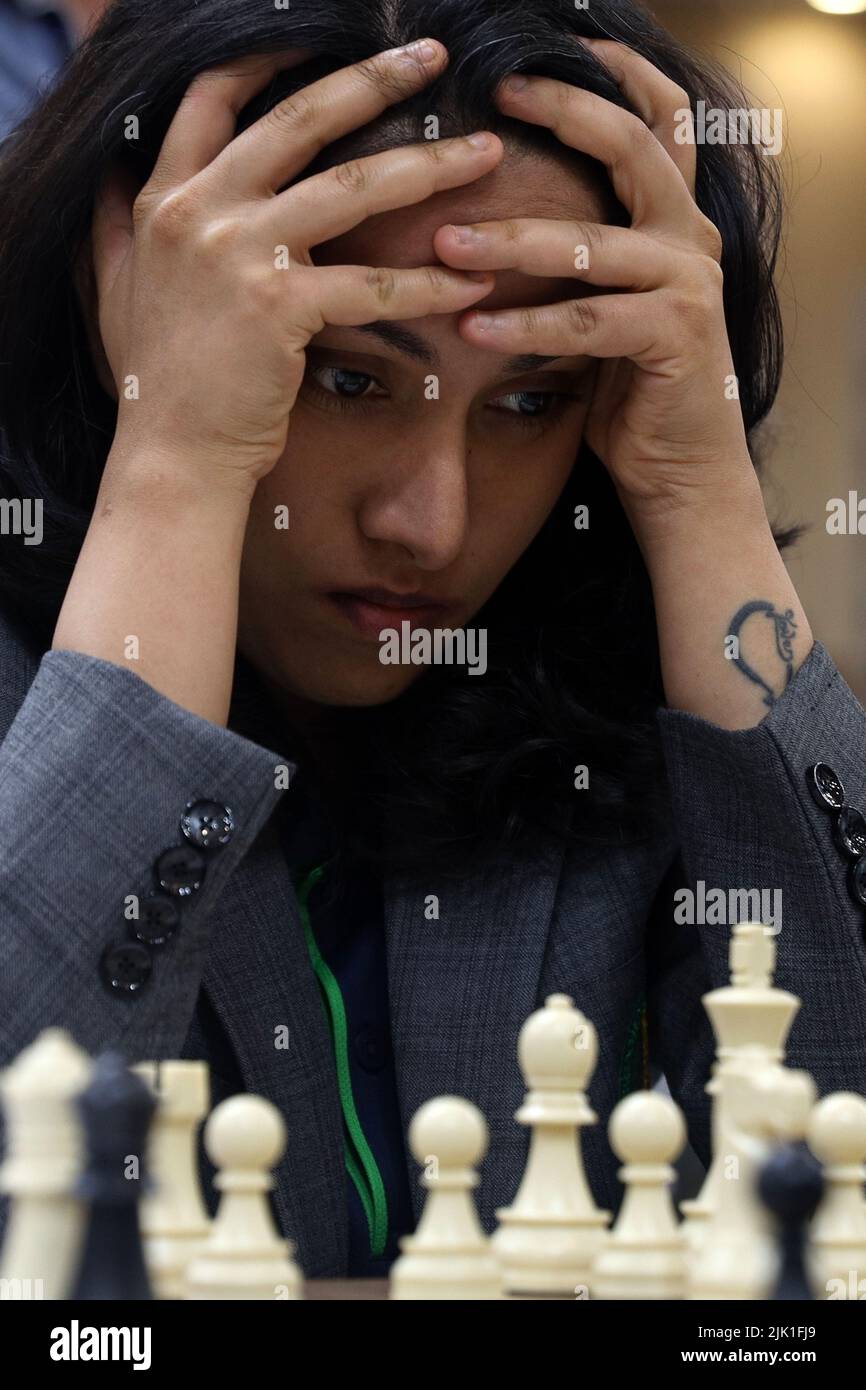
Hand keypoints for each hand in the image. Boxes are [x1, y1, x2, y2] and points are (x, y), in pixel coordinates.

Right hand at [89, 40, 499, 493]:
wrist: (171, 453)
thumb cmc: (156, 381)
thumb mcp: (117, 284)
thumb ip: (119, 224)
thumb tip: (116, 179)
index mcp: (166, 199)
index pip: (213, 98)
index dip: (266, 59)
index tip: (322, 38)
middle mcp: (200, 212)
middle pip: (299, 120)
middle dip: (374, 80)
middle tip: (433, 57)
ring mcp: (240, 256)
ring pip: (352, 188)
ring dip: (428, 167)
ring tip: (486, 156)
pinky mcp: (280, 308)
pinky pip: (373, 285)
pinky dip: (428, 285)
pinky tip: (472, 284)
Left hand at [434, 39, 758, 529]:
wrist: (682, 473)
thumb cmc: (629, 392)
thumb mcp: (602, 307)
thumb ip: (573, 259)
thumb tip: (485, 220)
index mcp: (673, 219)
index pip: (656, 119)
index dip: (608, 73)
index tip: (537, 56)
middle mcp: (690, 237)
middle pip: (632, 148)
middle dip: (563, 113)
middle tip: (492, 102)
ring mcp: (689, 284)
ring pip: (592, 243)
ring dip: (512, 241)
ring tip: (446, 244)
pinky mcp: (678, 336)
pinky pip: (588, 321)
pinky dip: (526, 325)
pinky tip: (472, 329)